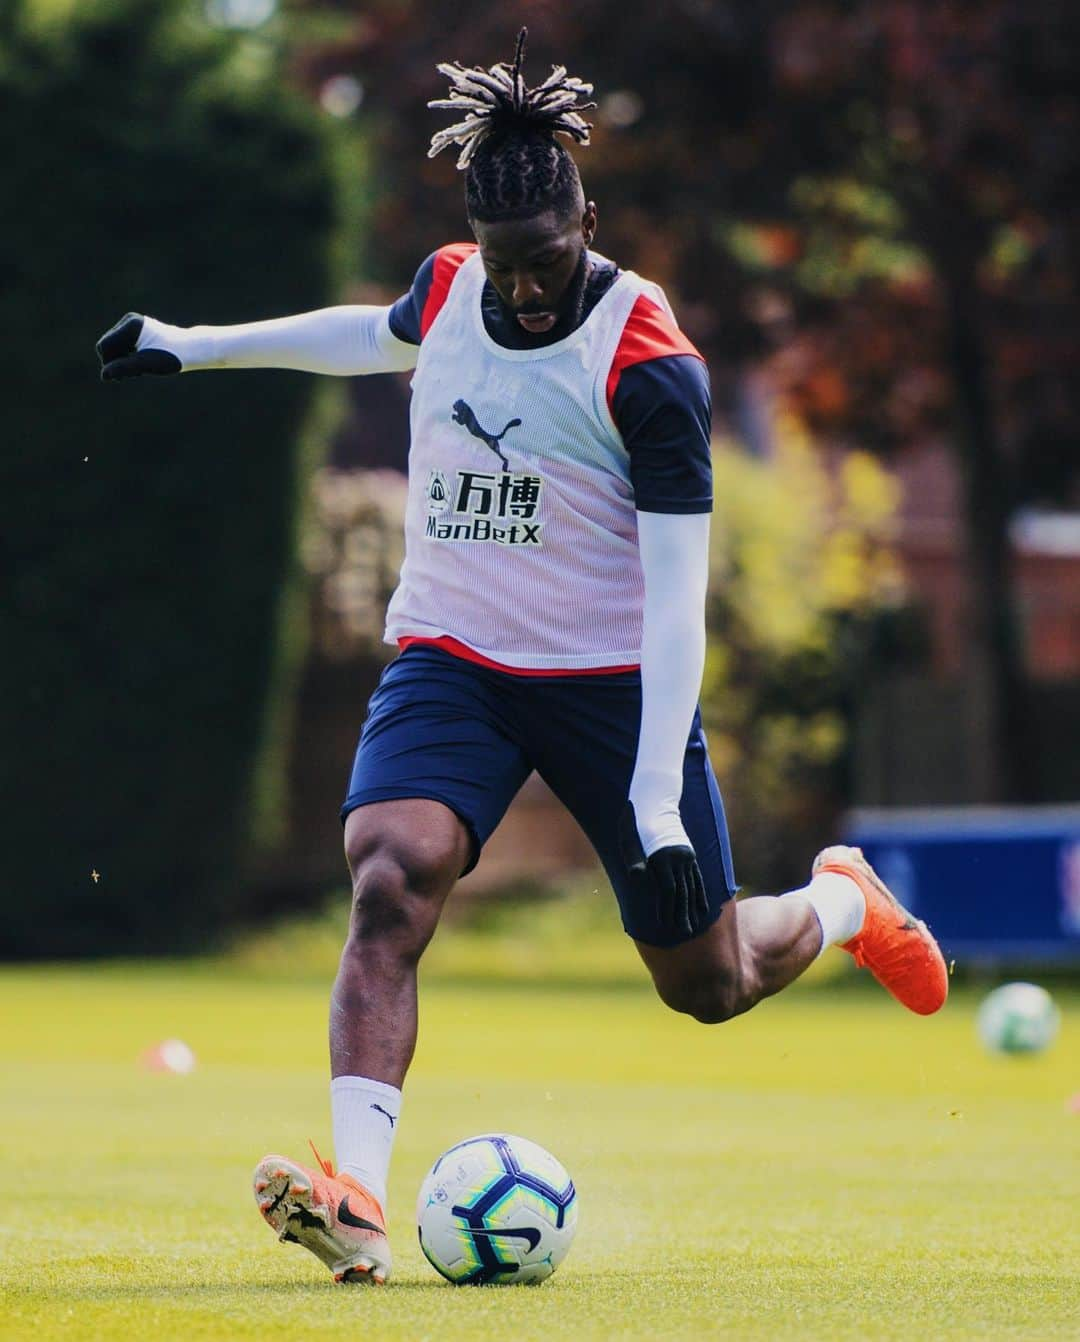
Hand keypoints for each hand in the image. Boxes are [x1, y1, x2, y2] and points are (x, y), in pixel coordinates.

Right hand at [96, 313, 180, 379]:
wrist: (190, 349)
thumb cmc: (171, 356)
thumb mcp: (146, 365)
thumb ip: (124, 368)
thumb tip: (104, 375)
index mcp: (131, 325)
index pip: (105, 346)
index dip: (110, 363)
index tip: (123, 377)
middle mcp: (129, 321)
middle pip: (108, 346)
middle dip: (116, 362)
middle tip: (134, 375)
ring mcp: (132, 324)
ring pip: (114, 347)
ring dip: (122, 362)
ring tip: (138, 371)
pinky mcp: (136, 331)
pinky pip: (122, 346)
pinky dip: (127, 357)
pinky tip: (139, 366)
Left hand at [618, 803, 709, 938]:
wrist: (655, 801)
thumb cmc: (635, 823)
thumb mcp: (629, 838)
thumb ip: (634, 858)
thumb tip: (636, 877)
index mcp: (662, 856)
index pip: (667, 889)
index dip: (666, 908)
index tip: (665, 925)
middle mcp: (678, 858)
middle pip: (682, 891)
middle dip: (682, 914)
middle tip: (684, 934)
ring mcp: (687, 857)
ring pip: (691, 887)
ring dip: (692, 909)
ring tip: (693, 927)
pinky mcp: (690, 856)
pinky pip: (698, 878)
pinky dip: (701, 894)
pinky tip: (703, 909)